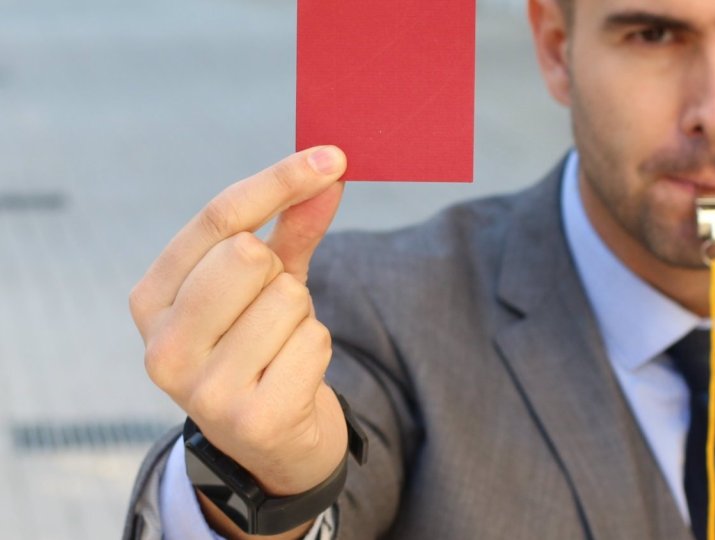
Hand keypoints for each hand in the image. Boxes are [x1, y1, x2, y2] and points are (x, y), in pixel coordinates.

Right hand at [130, 146, 349, 503]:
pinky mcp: (251, 419)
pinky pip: (313, 342)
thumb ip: (291, 227)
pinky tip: (293, 377)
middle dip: (280, 274)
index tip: (331, 157)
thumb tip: (330, 171)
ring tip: (281, 350)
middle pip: (248, 254)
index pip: (217, 218)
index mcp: (152, 300)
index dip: (279, 181)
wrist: (274, 447)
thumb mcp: (269, 284)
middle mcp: (163, 346)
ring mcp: (202, 389)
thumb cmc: (264, 348)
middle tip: (274, 312)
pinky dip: (317, 350)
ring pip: (288, 299)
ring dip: (302, 318)